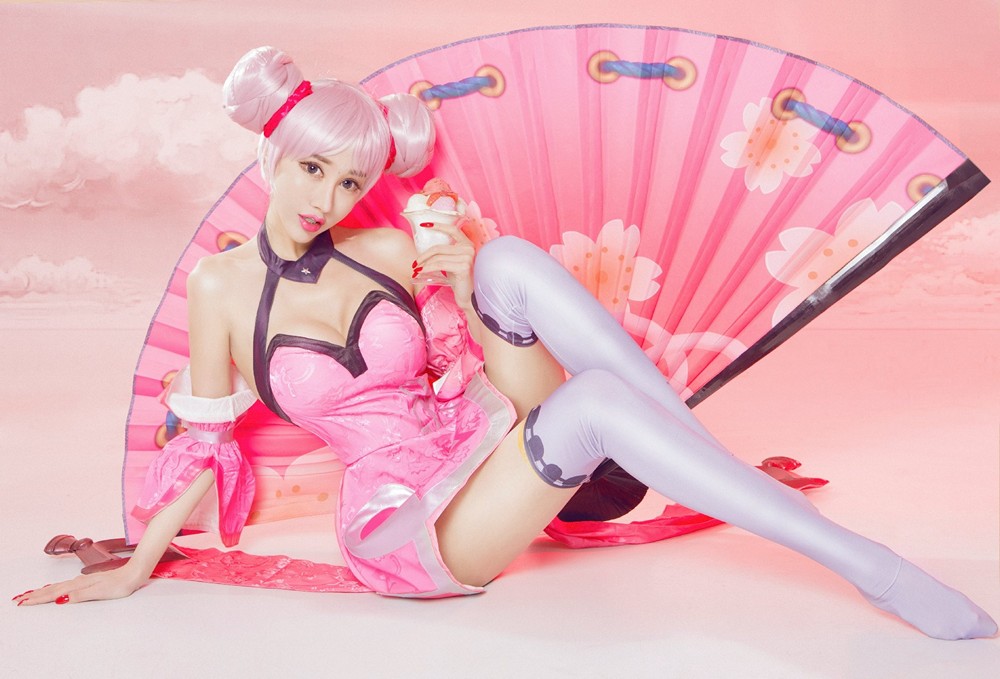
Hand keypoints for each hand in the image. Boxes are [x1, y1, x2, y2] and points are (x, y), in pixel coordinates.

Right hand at [13, 563, 146, 605]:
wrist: (134, 574)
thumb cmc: (119, 585)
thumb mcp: (100, 592)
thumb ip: (80, 595)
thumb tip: (60, 599)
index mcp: (79, 585)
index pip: (54, 593)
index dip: (38, 598)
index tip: (23, 602)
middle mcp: (79, 582)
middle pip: (53, 589)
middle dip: (35, 595)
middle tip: (19, 599)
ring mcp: (83, 581)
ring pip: (58, 587)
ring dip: (43, 591)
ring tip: (31, 594)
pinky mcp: (88, 582)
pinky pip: (66, 586)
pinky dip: (56, 589)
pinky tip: (56, 590)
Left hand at [412, 220, 476, 307]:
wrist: (469, 296)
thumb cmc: (460, 280)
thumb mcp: (452, 263)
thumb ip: (445, 254)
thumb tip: (425, 251)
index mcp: (467, 244)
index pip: (453, 229)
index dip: (438, 226)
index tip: (424, 225)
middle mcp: (469, 248)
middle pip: (440, 247)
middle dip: (424, 255)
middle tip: (414, 263)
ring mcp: (467, 257)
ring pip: (438, 257)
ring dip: (424, 264)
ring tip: (416, 269)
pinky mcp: (463, 267)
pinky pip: (440, 265)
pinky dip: (427, 268)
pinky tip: (421, 272)